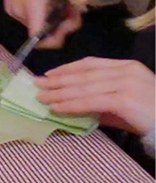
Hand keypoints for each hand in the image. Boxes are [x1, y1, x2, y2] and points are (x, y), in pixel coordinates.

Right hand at [3, 0, 85, 45]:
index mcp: (32, 2)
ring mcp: (13, 10)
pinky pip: (30, 19)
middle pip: (41, 32)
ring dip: (52, 20)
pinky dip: (42, 15)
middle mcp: (19, 10)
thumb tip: (84, 7)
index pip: (37, 35)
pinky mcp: (10, 7)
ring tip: (62, 2)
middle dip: (61, 25)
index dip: (53, 40)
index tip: (66, 29)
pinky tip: (49, 1)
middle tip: (74, 10)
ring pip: (36, 26)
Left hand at [36, 58, 155, 135]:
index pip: (91, 64)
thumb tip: (74, 104)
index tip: (50, 74)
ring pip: (84, 87)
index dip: (68, 68)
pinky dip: (71, 103)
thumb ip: (102, 102)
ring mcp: (126, 83)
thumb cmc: (151, 118)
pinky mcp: (125, 99)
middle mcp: (126, 71)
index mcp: (127, 67)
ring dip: (60, 92)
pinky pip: (91, 100)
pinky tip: (57, 107)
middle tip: (37, 84)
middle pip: (84, 73)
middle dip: (58, 79)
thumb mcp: (125, 105)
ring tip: (42, 96)